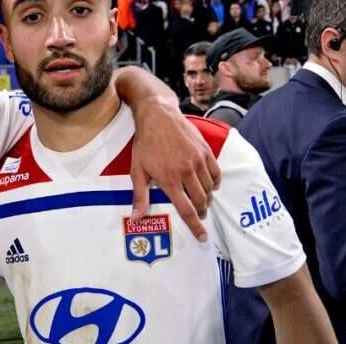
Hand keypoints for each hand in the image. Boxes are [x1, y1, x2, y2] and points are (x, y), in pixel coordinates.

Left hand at [131, 98, 219, 241]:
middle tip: (199, 214)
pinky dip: (215, 182)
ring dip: (207, 198)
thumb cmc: (145, 144)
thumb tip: (137, 218)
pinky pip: (216, 172)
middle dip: (201, 211)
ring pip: (209, 188)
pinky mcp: (205, 150)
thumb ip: (140, 196)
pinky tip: (210, 185)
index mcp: (169, 179)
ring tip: (202, 200)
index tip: (203, 237)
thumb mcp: (137, 170)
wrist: (158, 115)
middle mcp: (186, 171)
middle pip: (200, 200)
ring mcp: (197, 160)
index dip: (195, 226)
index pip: (186, 209)